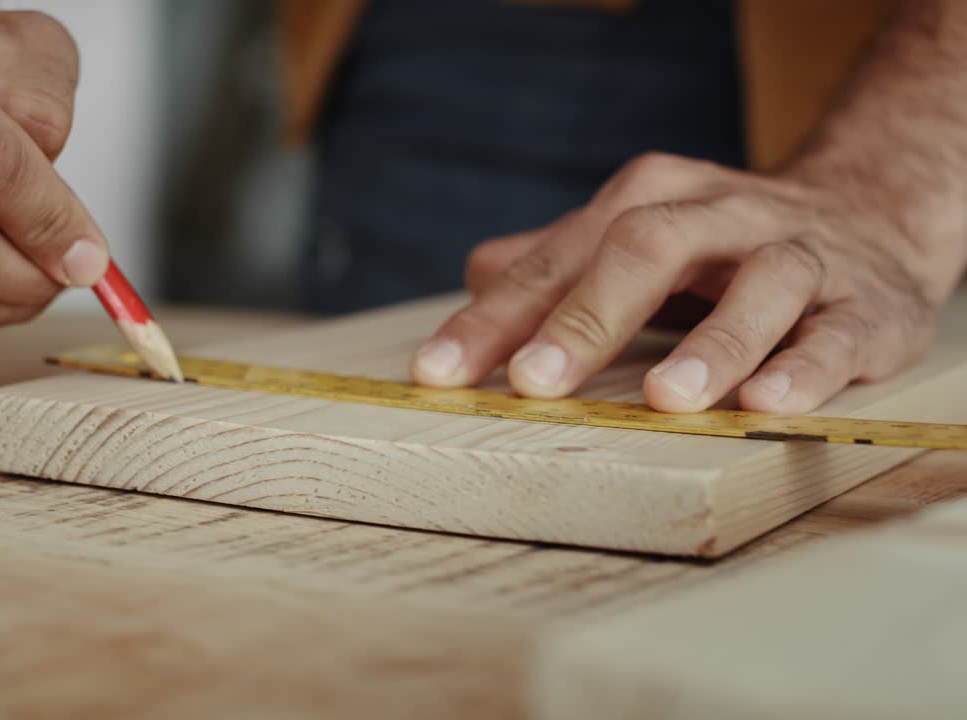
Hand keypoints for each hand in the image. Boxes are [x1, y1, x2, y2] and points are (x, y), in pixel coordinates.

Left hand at [412, 152, 954, 413]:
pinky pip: (836, 334)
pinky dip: (804, 367)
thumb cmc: (721, 246)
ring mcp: (799, 255)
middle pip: (646, 247)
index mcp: (649, 200)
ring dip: (712, 342)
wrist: (871, 217)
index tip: (438, 372)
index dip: (496, 319)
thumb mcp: (634, 238)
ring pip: (758, 284)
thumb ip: (557, 260)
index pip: (558, 259)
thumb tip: (476, 275)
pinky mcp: (866, 305)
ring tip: (666, 397)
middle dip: (586, 317)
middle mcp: (720, 215)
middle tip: (533, 382)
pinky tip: (767, 404)